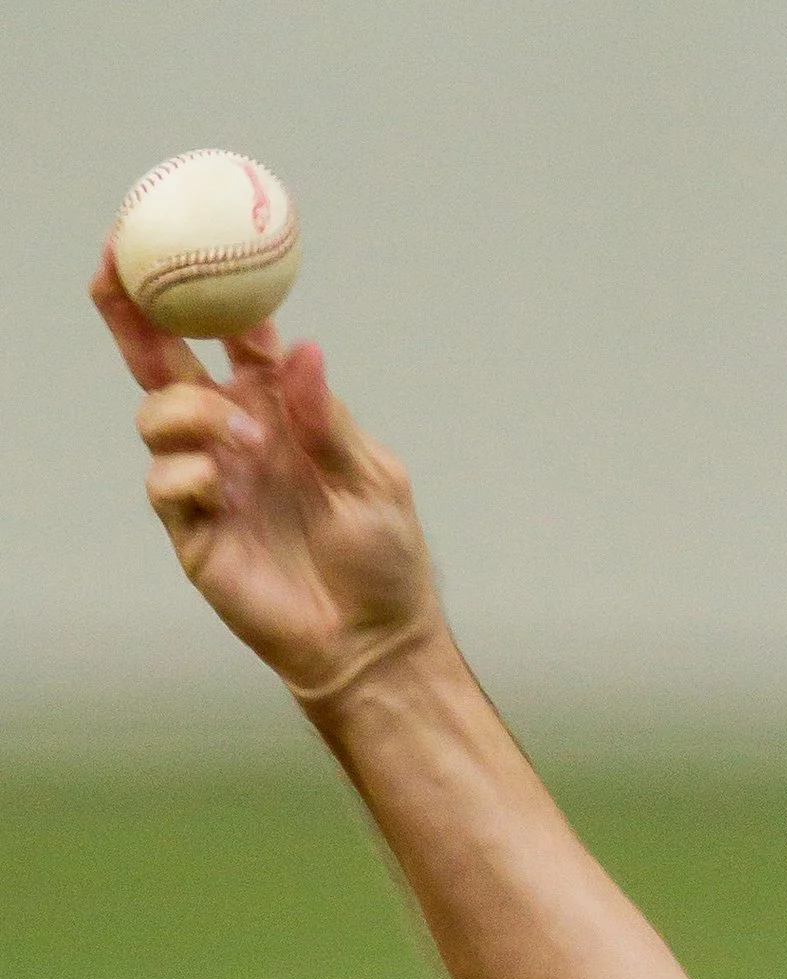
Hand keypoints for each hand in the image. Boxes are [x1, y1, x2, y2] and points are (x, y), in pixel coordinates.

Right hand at [92, 251, 438, 700]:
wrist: (373, 644)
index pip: (227, 331)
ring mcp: (209, 480)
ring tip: (247, 443)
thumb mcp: (372, 481)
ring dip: (192, 413)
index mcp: (280, 407)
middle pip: (162, 357)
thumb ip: (328, 420)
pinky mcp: (194, 531)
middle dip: (130, 310)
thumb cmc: (384, 561)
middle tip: (111, 269)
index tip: (179, 234)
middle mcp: (234, 433)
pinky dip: (189, 472)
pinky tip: (226, 487)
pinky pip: (164, 482)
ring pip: (157, 414)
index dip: (200, 284)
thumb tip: (301, 350)